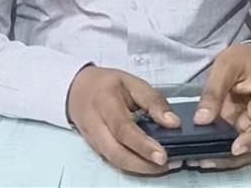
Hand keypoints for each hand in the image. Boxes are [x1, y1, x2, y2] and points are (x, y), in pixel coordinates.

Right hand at [67, 65, 183, 174]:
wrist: (77, 89)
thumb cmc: (107, 84)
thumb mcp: (132, 82)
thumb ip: (153, 100)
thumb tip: (173, 122)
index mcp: (105, 102)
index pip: (123, 128)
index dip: (142, 145)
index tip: (163, 155)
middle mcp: (96, 125)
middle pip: (117, 153)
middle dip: (143, 164)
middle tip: (167, 164)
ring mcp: (93, 140)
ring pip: (115, 161)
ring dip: (140, 168)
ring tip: (163, 166)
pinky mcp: (96, 149)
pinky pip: (114, 161)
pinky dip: (133, 166)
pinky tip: (148, 163)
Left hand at [187, 43, 250, 169]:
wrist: (247, 56)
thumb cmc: (241, 58)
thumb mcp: (225, 67)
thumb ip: (214, 92)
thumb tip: (202, 120)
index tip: (234, 149)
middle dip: (232, 157)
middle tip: (206, 159)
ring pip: (244, 149)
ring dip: (224, 158)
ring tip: (198, 160)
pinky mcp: (240, 127)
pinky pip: (232, 142)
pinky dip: (218, 150)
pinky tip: (201, 153)